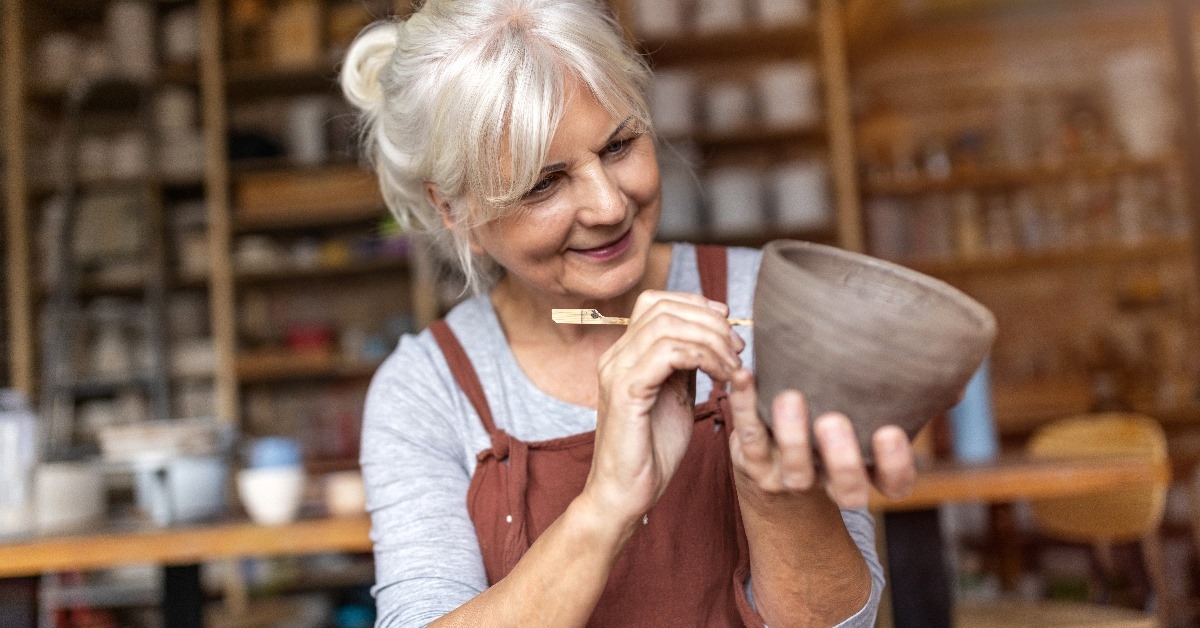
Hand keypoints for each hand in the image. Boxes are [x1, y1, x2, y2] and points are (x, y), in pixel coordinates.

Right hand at [584, 291, 743, 526]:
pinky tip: (721, 377)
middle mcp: (615, 357)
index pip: (656, 302)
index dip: (697, 305)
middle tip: (737, 348)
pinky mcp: (626, 392)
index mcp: (625, 355)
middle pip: (663, 307)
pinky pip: (667, 354)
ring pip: (667, 325)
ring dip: (710, 339)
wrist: (624, 496)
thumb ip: (684, 366)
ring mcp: (617, 372)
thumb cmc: (650, 453)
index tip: (728, 325)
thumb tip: (708, 339)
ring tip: (733, 366)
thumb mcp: (674, 398)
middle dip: (710, 321)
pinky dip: (702, 357)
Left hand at [728, 369, 915, 509]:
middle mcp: (830, 481)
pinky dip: (744, 405)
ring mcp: (791, 477)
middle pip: (846, 490)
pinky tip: (746, 376)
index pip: (893, 483)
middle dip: (841, 460)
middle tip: (832, 421)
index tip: (889, 431)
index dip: (894, 465)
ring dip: (792, 436)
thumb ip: (906, 397)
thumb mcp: (867, 414)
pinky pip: (749, 437)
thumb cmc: (833, 424)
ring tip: (790, 398)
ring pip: (794, 471)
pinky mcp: (754, 461)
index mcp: (867, 471)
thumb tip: (950, 377)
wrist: (772, 465)